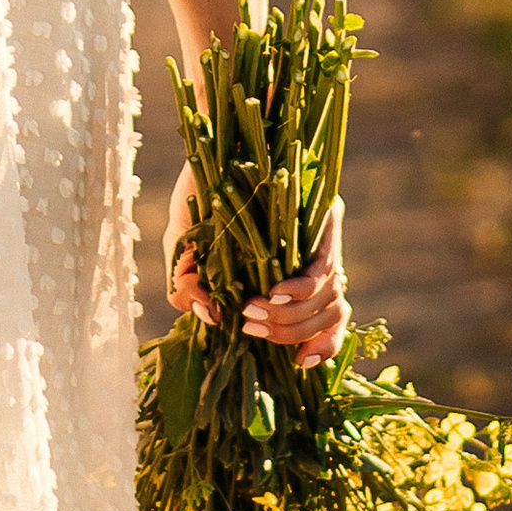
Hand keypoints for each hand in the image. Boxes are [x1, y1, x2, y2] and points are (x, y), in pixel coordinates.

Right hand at [167, 184, 349, 369]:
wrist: (212, 145)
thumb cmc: (198, 199)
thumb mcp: (183, 252)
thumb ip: (188, 289)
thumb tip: (214, 318)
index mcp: (292, 276)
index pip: (327, 323)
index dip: (323, 348)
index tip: (301, 364)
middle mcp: (314, 262)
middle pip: (328, 318)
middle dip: (288, 334)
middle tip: (248, 324)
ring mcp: (320, 243)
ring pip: (328, 300)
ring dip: (289, 316)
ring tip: (251, 311)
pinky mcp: (322, 221)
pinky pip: (324, 268)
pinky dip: (300, 288)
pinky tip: (276, 294)